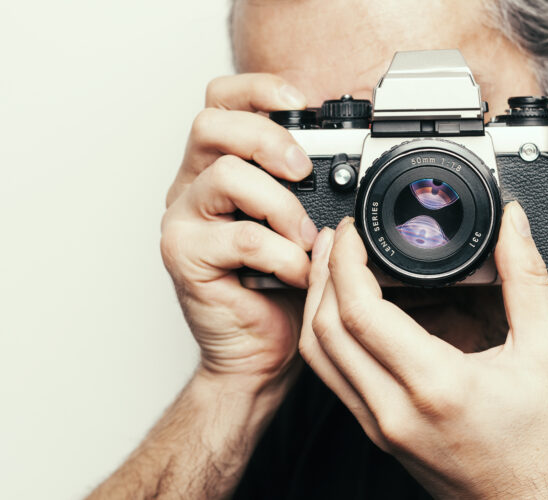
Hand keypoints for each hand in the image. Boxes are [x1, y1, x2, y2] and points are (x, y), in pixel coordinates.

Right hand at [161, 74, 317, 389]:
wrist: (258, 349)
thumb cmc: (279, 288)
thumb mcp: (300, 227)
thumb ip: (309, 191)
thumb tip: (347, 163)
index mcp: (218, 167)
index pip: (221, 102)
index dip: (258, 90)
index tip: (301, 102)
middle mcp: (192, 186)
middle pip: (212, 124)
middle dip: (268, 138)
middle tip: (303, 170)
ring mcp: (182, 219)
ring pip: (225, 175)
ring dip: (280, 204)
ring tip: (305, 237)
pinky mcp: (183, 256)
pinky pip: (239, 237)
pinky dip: (281, 253)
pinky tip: (298, 271)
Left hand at [300, 203, 547, 498]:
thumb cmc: (543, 442)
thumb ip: (527, 279)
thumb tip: (512, 225)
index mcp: (436, 385)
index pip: (360, 312)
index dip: (345, 262)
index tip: (352, 231)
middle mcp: (394, 409)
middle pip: (324, 330)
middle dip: (322, 274)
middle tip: (335, 238)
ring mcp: (378, 424)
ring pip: (319, 355)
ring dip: (315, 304)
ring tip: (329, 266)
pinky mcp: (376, 431)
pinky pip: (332, 376)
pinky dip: (327, 335)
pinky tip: (341, 311)